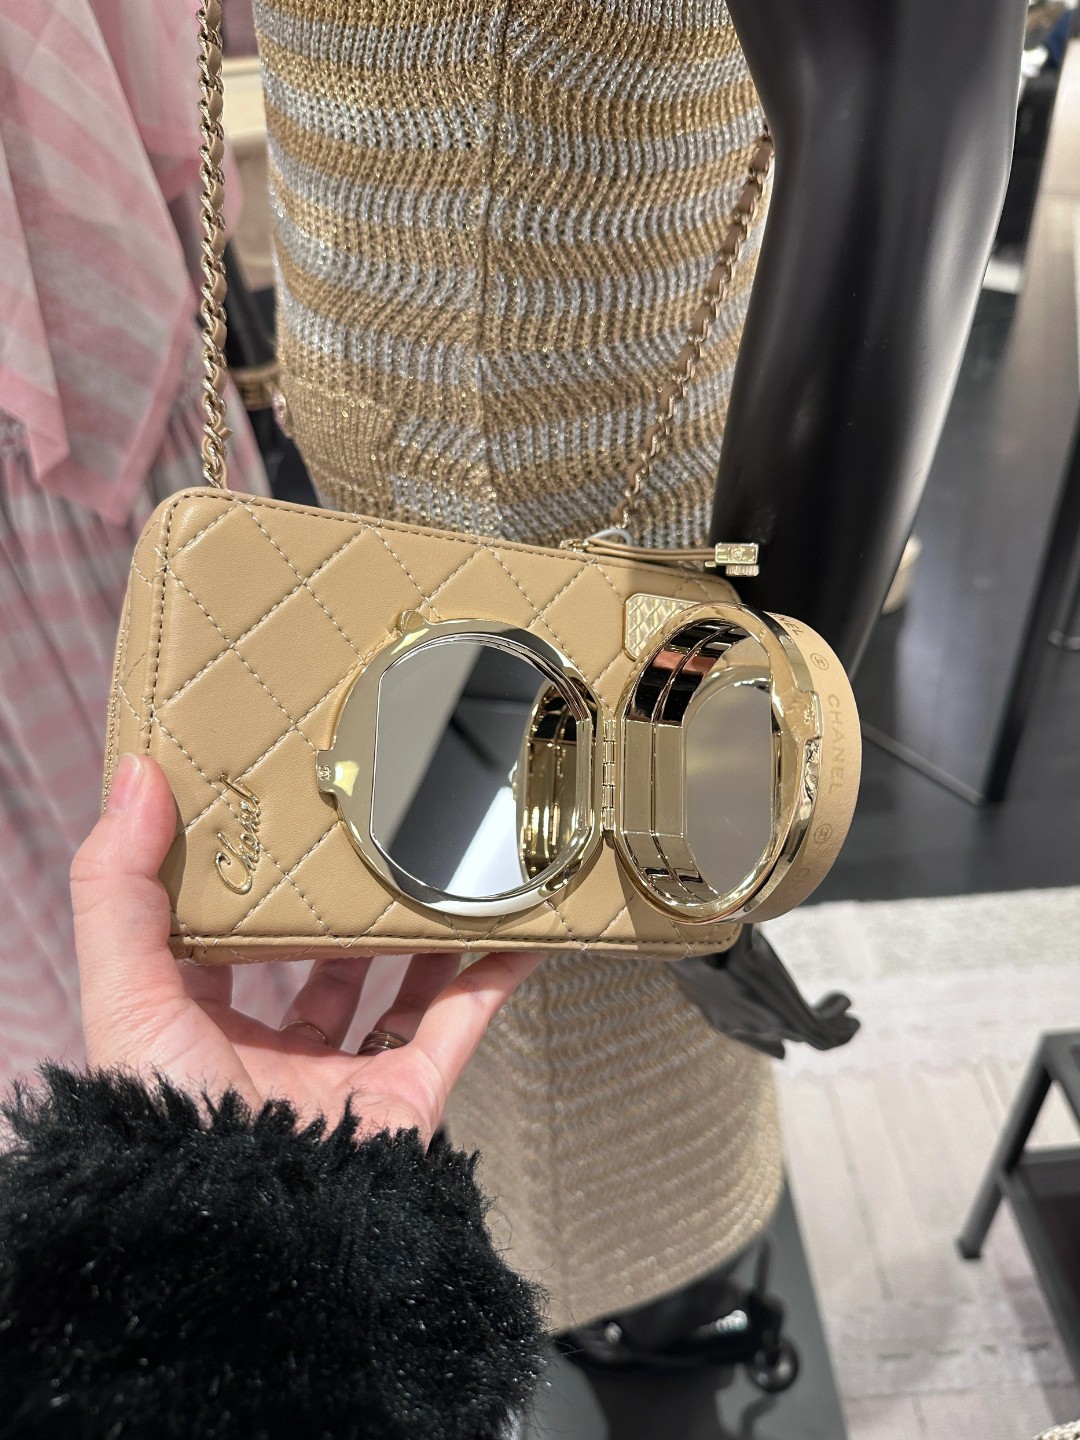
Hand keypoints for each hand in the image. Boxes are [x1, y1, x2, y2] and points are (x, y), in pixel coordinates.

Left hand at [71, 754, 540, 1139]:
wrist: (254, 1234)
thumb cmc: (171, 1123)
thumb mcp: (124, 992)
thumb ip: (117, 887)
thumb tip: (134, 775)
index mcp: (201, 1029)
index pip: (224, 944)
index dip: (242, 887)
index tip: (270, 823)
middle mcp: (275, 1055)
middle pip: (319, 964)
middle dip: (342, 905)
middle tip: (369, 835)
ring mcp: (348, 1077)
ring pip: (396, 989)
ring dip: (421, 932)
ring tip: (445, 864)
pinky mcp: (411, 1097)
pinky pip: (462, 1023)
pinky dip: (493, 973)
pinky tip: (517, 925)